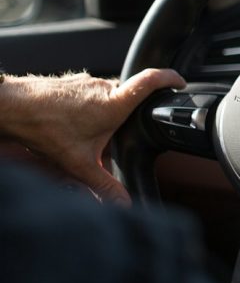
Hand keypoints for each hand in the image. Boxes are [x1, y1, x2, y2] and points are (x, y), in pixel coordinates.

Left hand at [0, 69, 185, 204]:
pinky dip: (88, 108)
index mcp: (114, 103)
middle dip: (129, 114)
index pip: (152, 80)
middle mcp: (103, 87)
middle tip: (119, 135)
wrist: (10, 107)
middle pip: (129, 96)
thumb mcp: (79, 164)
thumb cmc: (44, 128)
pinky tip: (72, 125)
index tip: (180, 82)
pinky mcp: (71, 82)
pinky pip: (90, 93)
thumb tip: (124, 204)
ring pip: (108, 96)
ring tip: (88, 134)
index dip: (171, 78)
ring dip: (105, 113)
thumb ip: (105, 186)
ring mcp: (86, 82)